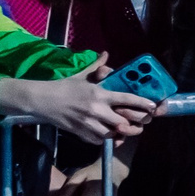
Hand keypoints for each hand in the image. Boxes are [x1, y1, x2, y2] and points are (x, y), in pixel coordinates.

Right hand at [0, 76, 157, 141]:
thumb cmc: (64, 87)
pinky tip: (112, 136)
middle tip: (142, 123)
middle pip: (123, 122)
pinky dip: (107, 140)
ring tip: (129, 131)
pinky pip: (99, 141)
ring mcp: (88, 123)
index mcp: (99, 94)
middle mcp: (96, 109)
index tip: (152, 107)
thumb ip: (98, 67)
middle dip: (136, 124)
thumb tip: (106, 54)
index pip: (126, 99)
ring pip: (112, 134)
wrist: (41, 100)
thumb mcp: (82, 75)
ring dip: (122, 133)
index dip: (142, 104)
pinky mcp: (80, 133)